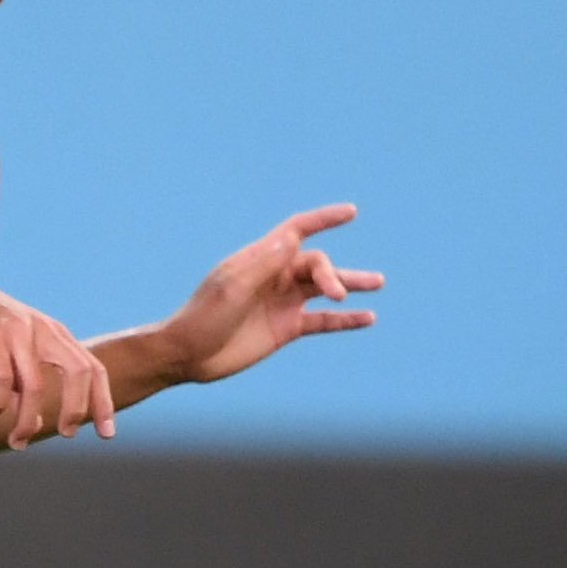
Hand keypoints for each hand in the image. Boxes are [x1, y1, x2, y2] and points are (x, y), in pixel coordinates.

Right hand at [0, 261, 110, 448]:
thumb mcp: (13, 346)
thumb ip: (28, 379)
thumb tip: (35, 422)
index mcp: (54, 332)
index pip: (92, 368)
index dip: (103, 402)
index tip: (106, 434)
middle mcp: (42, 329)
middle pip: (79, 372)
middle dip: (76, 409)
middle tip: (65, 435)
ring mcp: (17, 330)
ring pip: (35, 385)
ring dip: (27, 420)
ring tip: (17, 441)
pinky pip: (2, 377)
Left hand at [160, 204, 380, 387]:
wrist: (188, 355)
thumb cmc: (203, 316)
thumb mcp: (231, 288)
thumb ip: (262, 265)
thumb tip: (290, 238)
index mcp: (260, 258)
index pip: (297, 230)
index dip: (323, 219)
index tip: (350, 212)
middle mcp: (275, 276)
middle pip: (315, 264)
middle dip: (331, 275)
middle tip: (338, 293)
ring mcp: (283, 302)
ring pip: (325, 288)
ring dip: (351, 283)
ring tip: (378, 283)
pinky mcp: (287, 328)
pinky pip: (323, 321)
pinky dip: (346, 320)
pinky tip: (369, 319)